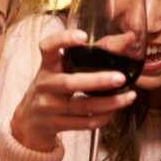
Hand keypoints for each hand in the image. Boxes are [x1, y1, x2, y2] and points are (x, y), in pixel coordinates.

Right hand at [10, 28, 136, 151]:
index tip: (83, 36)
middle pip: (70, 83)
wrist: (30, 119)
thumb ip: (96, 51)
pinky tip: (115, 111)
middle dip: (97, 81)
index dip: (63, 40)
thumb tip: (130, 38)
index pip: (48, 47)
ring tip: (130, 96)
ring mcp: (49, 106)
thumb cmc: (54, 85)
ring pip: (81, 106)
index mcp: (47, 65)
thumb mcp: (64, 67)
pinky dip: (102, 117)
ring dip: (108, 103)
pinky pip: (83, 123)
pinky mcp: (55, 124)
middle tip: (121, 78)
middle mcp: (45, 84)